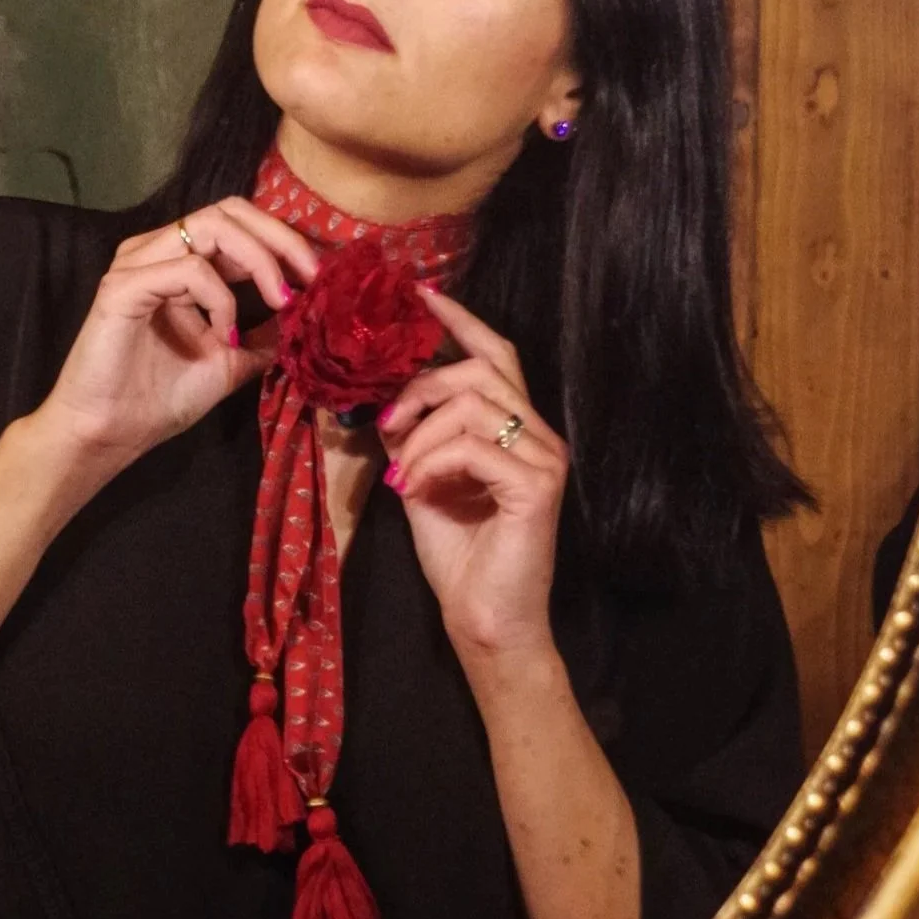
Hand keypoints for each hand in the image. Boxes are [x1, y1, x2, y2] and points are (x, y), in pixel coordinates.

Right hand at [28, 198, 322, 498]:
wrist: (109, 435)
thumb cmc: (158, 399)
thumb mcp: (229, 361)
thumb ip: (262, 334)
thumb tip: (305, 315)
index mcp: (180, 262)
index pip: (240, 223)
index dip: (285, 240)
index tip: (322, 275)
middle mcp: (157, 250)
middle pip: (230, 210)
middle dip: (280, 238)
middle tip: (311, 276)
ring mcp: (137, 263)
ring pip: (212, 227)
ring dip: (258, 261)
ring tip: (281, 301)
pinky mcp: (123, 285)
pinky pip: (188, 268)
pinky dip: (220, 297)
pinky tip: (223, 333)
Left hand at [378, 288, 566, 664]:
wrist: (485, 622)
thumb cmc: (458, 554)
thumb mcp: (420, 477)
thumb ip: (408, 434)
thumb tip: (373, 393)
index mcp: (516, 427)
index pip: (495, 352)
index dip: (458, 320)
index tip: (417, 295)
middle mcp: (539, 434)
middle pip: (480, 369)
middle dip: (421, 384)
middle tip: (386, 421)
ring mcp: (545, 458)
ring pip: (474, 402)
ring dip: (421, 432)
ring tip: (400, 471)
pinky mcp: (538, 486)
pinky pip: (473, 446)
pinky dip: (432, 461)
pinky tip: (414, 489)